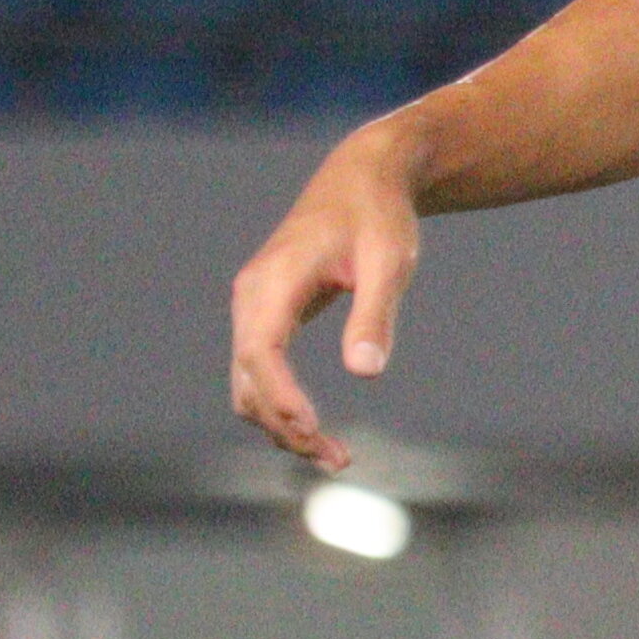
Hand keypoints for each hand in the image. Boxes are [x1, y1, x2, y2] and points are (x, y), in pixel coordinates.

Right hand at [228, 124, 422, 464]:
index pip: (261, 351)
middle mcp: (251, 297)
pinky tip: (317, 430)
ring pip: (249, 385)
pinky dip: (282, 407)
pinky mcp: (267, 318)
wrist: (363, 179)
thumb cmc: (378, 215)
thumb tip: (365, 373)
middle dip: (286, 426)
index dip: (281, 395)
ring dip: (282, 426)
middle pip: (250, 379)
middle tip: (338, 458)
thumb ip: (375, 315)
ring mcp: (254, 309)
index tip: (313, 427)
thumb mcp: (388, 261)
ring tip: (335, 456)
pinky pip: (261, 374)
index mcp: (273, 280)